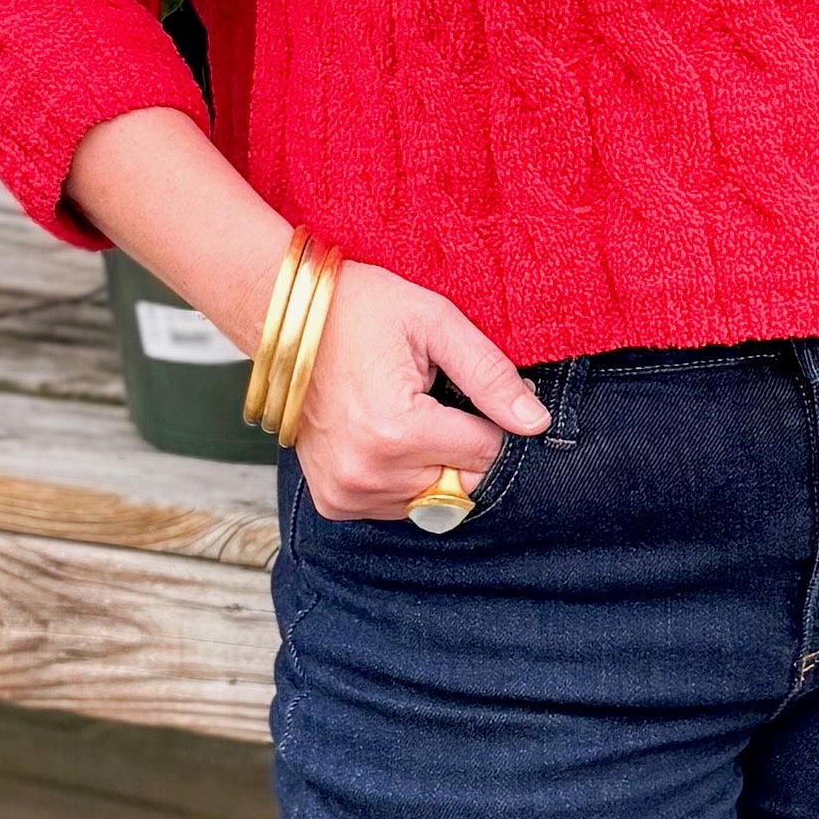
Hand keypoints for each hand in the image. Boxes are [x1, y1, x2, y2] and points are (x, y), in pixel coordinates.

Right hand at [293, 259, 549, 520]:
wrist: (283, 320)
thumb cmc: (358, 310)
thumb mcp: (435, 323)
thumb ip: (490, 376)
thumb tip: (535, 423)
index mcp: (398, 430)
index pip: (487, 453)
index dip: (493, 422)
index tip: (469, 392)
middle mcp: (370, 472)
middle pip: (464, 483)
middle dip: (464, 447)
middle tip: (435, 401)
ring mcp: (348, 492)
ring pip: (433, 500)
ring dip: (435, 465)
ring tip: (406, 416)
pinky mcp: (334, 501)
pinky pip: (398, 507)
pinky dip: (404, 478)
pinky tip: (387, 437)